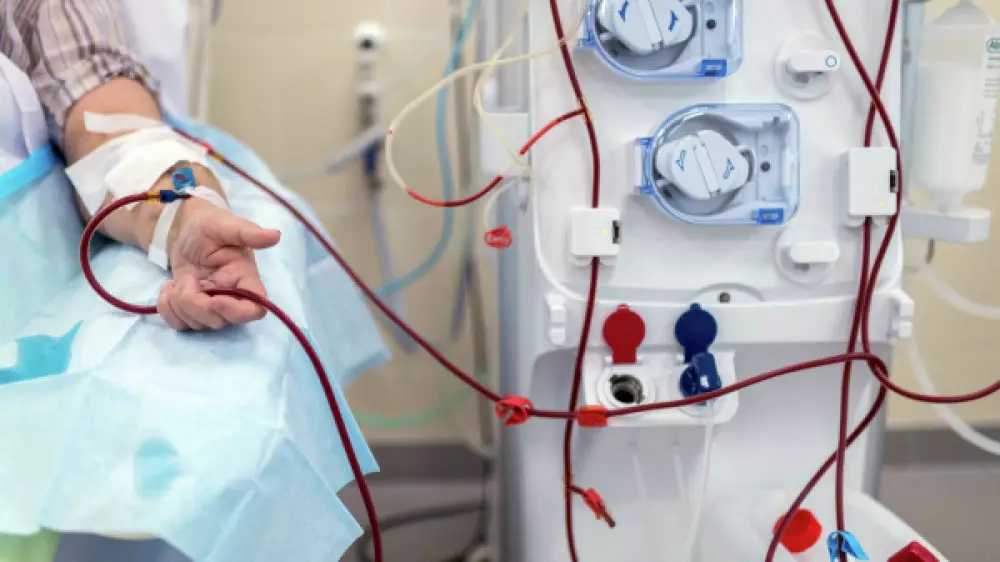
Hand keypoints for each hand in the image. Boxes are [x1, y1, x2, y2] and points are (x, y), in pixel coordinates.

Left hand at [157, 197, 280, 330]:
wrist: (185, 230)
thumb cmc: (208, 225)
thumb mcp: (225, 225)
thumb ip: (249, 233)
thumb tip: (276, 236)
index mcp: (245, 279)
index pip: (254, 309)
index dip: (235, 312)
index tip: (213, 300)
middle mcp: (232, 297)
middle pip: (220, 321)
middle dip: (195, 304)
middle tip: (186, 279)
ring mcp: (210, 306)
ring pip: (197, 325)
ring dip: (179, 304)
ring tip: (178, 280)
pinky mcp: (191, 309)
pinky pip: (179, 324)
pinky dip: (167, 308)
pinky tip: (169, 288)